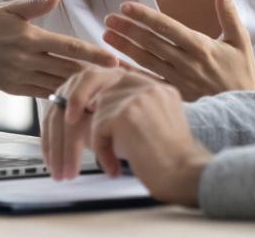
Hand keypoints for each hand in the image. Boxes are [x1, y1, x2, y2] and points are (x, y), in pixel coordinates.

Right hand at [0, 0, 118, 96]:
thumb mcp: (9, 7)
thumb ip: (35, 4)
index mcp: (30, 37)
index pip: (69, 47)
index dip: (93, 55)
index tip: (115, 61)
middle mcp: (26, 59)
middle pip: (69, 69)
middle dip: (96, 76)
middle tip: (121, 81)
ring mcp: (19, 77)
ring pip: (57, 84)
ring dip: (82, 90)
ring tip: (107, 94)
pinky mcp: (13, 89)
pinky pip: (42, 94)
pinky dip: (61, 97)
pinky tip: (80, 101)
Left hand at [42, 66, 209, 206]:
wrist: (185, 176)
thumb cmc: (169, 161)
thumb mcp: (153, 124)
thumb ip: (130, 110)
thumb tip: (93, 109)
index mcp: (155, 85)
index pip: (114, 77)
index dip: (92, 92)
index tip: (79, 110)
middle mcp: (148, 85)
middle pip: (98, 84)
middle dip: (78, 105)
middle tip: (69, 125)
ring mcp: (138, 96)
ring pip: (96, 111)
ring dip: (98, 139)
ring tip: (112, 160)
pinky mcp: (127, 113)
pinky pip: (97, 130)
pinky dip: (101, 151)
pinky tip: (114, 167)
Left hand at [102, 0, 254, 100]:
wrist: (247, 111)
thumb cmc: (243, 73)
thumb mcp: (241, 41)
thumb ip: (229, 13)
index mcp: (201, 46)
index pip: (167, 27)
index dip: (145, 16)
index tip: (126, 6)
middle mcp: (187, 62)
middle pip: (151, 42)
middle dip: (128, 28)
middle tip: (108, 18)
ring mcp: (179, 80)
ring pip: (146, 60)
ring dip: (124, 47)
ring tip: (106, 35)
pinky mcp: (175, 95)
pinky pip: (148, 83)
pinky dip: (131, 74)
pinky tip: (115, 66)